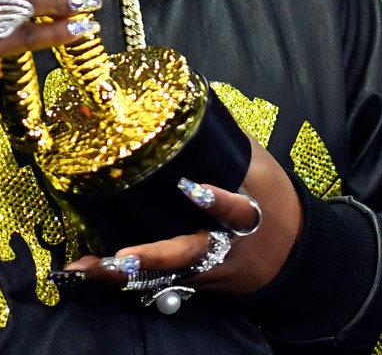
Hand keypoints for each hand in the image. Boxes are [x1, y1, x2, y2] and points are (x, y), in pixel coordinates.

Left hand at [64, 137, 302, 294]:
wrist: (296, 257)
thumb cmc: (274, 201)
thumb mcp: (261, 167)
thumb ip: (229, 140)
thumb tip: (190, 101)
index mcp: (246, 215)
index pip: (233, 209)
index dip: (216, 201)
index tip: (191, 188)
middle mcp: (223, 247)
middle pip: (185, 255)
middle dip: (151, 257)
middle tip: (120, 256)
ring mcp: (207, 270)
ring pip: (164, 276)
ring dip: (124, 275)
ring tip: (86, 268)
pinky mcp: (195, 282)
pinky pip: (159, 281)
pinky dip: (128, 279)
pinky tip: (91, 273)